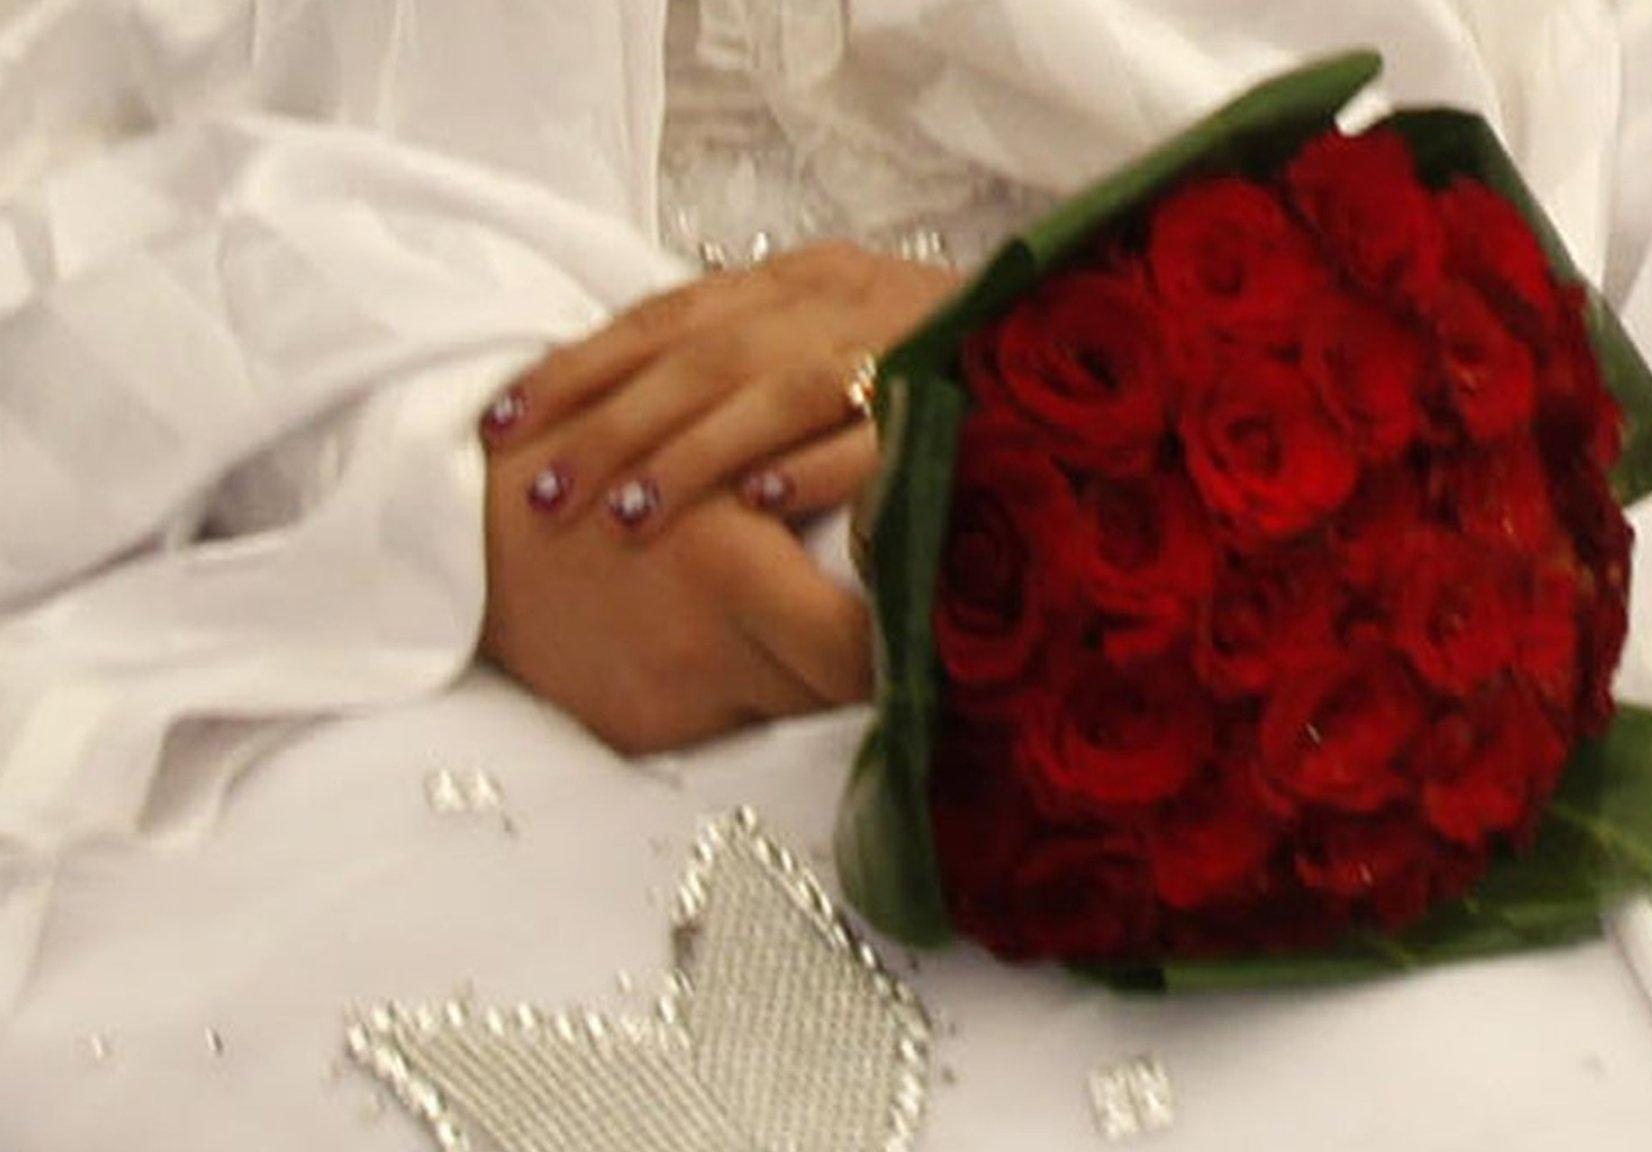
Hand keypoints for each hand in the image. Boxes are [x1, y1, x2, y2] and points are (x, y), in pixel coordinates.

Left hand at [476, 244, 958, 753]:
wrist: (1066, 332)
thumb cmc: (930, 354)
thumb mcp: (828, 328)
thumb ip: (747, 352)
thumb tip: (630, 403)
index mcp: (795, 277)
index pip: (663, 318)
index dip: (577, 369)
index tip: (502, 424)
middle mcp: (835, 296)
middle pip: (700, 358)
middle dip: (612, 425)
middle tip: (542, 491)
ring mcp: (896, 341)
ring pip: (774, 391)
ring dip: (694, 453)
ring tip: (626, 514)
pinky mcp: (955, 395)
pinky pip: (877, 431)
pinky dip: (816, 465)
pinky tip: (760, 505)